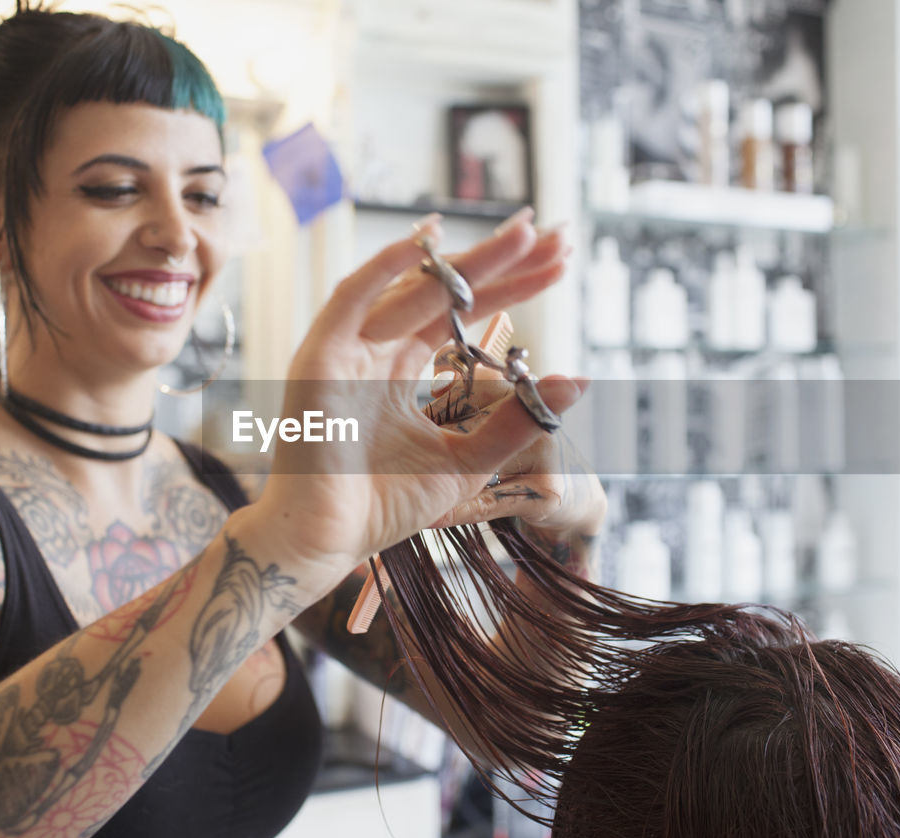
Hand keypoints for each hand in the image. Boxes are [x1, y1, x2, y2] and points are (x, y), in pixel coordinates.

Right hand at [253, 211, 578, 597]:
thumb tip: (580, 380)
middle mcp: (371, 351)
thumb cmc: (385, 505)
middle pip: (441, 293)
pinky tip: (430, 238)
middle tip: (554, 234)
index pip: (459, 315)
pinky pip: (352, 298)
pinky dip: (386, 266)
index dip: (508, 287)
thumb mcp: (468, 460)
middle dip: (499, 262)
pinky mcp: (319, 356)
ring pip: (409, 288)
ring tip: (524, 235)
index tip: (557, 263)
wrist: (327, 541)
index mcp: (397, 370)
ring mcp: (344, 350)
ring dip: (465, 260)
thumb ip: (515, 421)